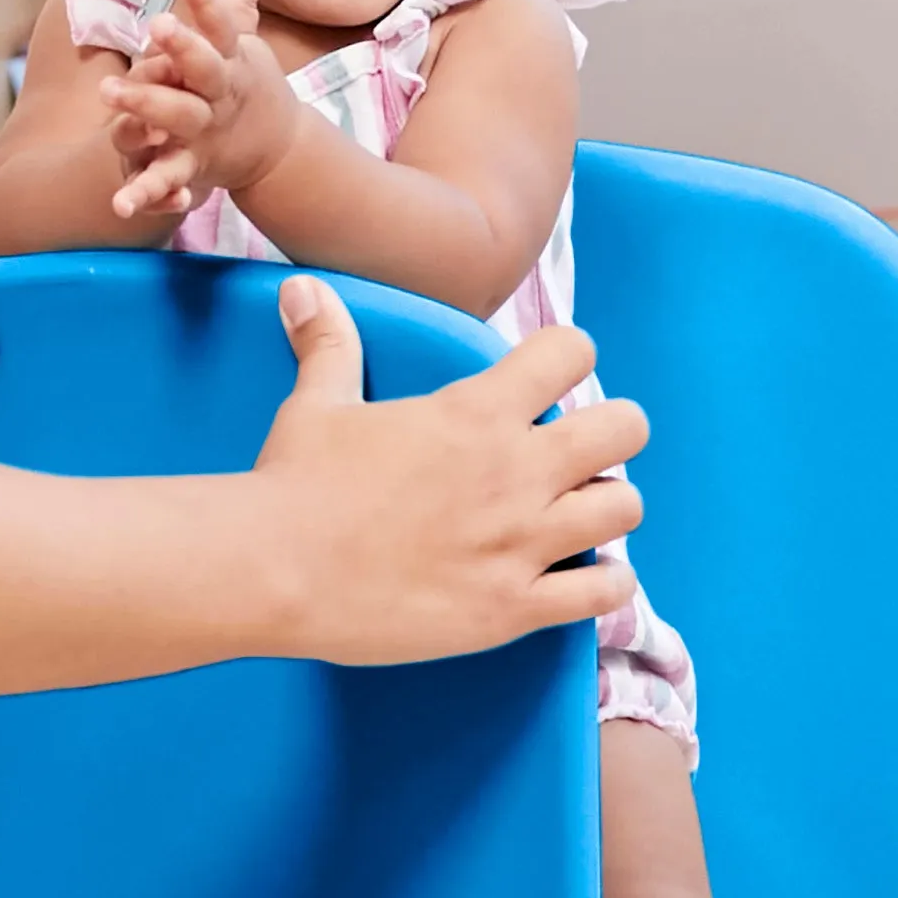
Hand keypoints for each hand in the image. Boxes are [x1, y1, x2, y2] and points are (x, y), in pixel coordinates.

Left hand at [100, 0, 292, 226]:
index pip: (222, 26)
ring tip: (107, 90)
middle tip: (154, 25)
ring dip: (146, 105)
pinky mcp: (193, 165)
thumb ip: (239, 7)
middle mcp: (221, 94)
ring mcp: (206, 130)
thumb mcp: (246, 47)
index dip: (208, 3)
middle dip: (183, 48)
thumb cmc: (247, 84)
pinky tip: (120, 203)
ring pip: (178, 117)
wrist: (278, 148)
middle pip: (204, 69)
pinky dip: (146, 193)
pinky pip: (167, 178)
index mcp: (232, 60)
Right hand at [253, 281, 649, 663]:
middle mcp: (514, 472)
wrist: (273, 571)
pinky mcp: (511, 608)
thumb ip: (329, 344)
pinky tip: (585, 577)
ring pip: (623, 508)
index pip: (571, 353)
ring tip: (577, 514)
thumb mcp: (315, 406)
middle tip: (576, 451)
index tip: (549, 377)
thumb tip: (303, 289)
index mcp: (475, 413)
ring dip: (606, 506)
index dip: (566, 358)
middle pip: (625, 429)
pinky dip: (605, 584)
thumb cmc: (293, 484)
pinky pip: (602, 595)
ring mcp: (519, 543)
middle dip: (611, 432)